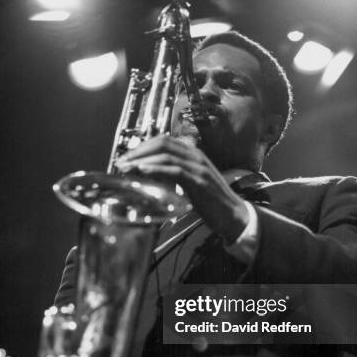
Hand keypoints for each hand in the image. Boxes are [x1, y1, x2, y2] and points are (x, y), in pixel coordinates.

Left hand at [116, 134, 249, 243]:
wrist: (234, 216)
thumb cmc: (212, 202)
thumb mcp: (191, 183)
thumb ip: (176, 175)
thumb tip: (152, 175)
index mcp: (194, 154)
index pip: (164, 141)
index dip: (143, 147)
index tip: (127, 158)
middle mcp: (196, 156)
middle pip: (162, 143)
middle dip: (139, 151)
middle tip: (121, 163)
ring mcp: (199, 167)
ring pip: (166, 155)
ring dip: (142, 160)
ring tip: (127, 168)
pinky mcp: (199, 181)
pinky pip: (175, 170)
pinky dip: (156, 169)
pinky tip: (143, 172)